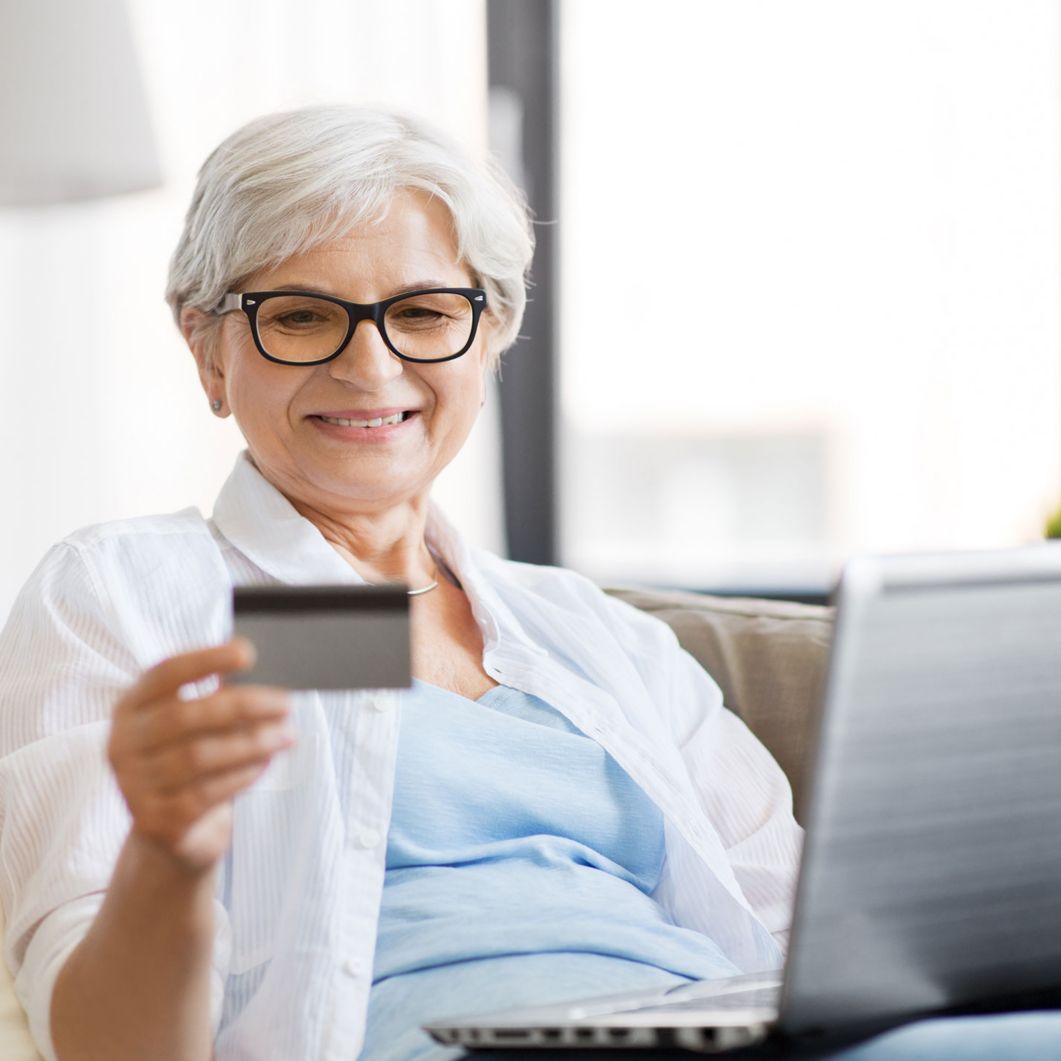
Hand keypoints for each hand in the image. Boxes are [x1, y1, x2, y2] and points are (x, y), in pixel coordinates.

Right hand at [107, 639, 293, 873]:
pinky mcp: (154, 821)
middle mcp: (123, 744)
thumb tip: (267, 677)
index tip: (247, 654)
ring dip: (252, 743)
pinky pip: (206, 792)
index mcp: (131, 708)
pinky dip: (242, 774)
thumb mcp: (193, 727)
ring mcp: (133, 785)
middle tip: (285, 704)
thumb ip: (217, 699)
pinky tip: (265, 763)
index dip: (205, 660)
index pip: (165, 673)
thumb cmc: (189, 763)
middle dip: (243, 706)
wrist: (167, 834)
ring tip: (286, 735)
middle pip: (186, 715)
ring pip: (199, 756)